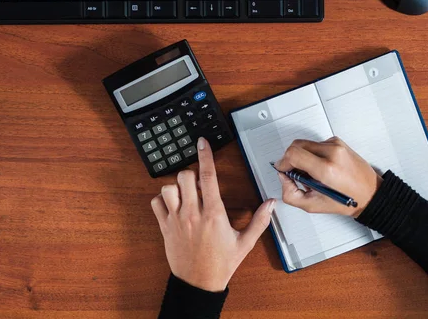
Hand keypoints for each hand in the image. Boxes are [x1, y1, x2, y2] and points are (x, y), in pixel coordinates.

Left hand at [151, 137, 275, 291]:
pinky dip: (161, 200)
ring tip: (184, 194)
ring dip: (176, 186)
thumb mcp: (245, 243)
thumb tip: (271, 203)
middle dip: (191, 173)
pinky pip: (156, 204)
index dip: (205, 156)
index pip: (208, 177)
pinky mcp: (165, 228)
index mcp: (214, 214)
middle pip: (185, 177)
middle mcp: (193, 214)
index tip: (202, 143)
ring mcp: (176, 220)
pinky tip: (172, 204)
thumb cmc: (221, 264)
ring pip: (168, 188)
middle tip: (197, 181)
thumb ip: (259, 221)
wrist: (199, 284)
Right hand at [275, 137, 381, 217]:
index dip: (283, 162)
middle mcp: (332, 153)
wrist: (370, 193)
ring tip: (310, 172)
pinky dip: (312, 154)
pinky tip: (319, 166)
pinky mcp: (337, 142)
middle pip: (296, 145)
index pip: (294, 154)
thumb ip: (291, 194)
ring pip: (305, 144)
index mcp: (327, 170)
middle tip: (294, 173)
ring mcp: (336, 145)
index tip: (282, 169)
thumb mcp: (314, 206)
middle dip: (290, 158)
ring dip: (301, 156)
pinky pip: (315, 144)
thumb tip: (283, 177)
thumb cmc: (348, 200)